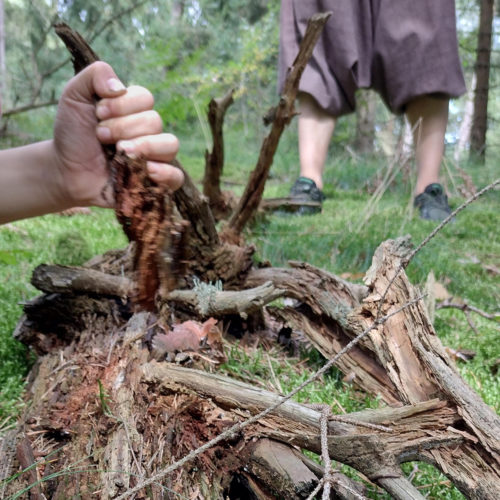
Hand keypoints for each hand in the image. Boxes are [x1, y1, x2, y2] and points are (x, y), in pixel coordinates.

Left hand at [52, 61, 183, 207]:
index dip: (121, 105)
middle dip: (123, 128)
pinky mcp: (155, 184)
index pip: (145, 98)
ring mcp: (154, 158)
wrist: (65, 172)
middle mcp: (148, 133)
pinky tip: (145, 172)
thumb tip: (119, 87)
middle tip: (101, 137)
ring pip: (170, 145)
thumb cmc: (72, 136)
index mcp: (134, 111)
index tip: (98, 114)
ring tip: (119, 154)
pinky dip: (164, 173)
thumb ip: (95, 75)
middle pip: (155, 121)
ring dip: (142, 147)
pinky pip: (176, 177)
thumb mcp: (74, 97)